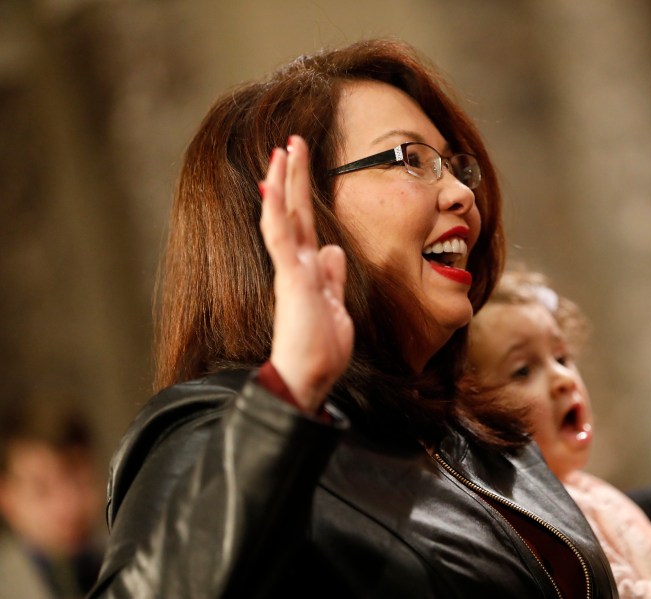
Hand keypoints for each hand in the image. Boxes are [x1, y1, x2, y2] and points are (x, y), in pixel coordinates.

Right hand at [259, 136, 353, 411]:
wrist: (308, 378)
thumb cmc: (320, 349)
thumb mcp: (336, 306)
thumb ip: (332, 276)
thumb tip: (334, 249)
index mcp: (308, 270)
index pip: (304, 223)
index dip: (301, 193)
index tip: (300, 163)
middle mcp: (296, 265)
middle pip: (293, 212)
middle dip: (293, 176)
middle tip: (291, 141)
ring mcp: (291, 271)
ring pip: (283, 218)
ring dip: (282, 183)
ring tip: (282, 150)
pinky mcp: (290, 281)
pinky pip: (280, 240)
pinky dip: (275, 213)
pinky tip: (272, 187)